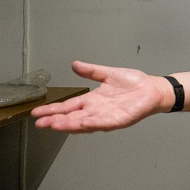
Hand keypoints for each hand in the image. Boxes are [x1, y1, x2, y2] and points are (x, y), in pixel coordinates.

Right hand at [31, 60, 168, 132]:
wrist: (153, 89)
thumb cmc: (133, 83)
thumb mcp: (108, 74)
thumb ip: (91, 71)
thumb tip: (75, 64)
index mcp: (92, 100)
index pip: (68, 106)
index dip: (52, 110)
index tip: (36, 113)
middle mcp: (96, 111)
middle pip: (71, 117)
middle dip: (55, 120)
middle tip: (39, 123)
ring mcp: (106, 117)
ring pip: (84, 123)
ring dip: (70, 124)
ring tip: (55, 125)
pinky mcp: (119, 120)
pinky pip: (104, 123)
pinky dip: (93, 124)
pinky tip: (83, 124)